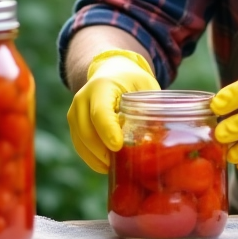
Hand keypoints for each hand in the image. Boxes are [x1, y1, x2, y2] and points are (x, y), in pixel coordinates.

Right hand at [67, 49, 159, 171]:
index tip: (117, 146)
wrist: (111, 71)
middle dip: (102, 152)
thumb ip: (152, 108)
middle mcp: (83, 98)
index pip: (100, 112)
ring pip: (81, 141)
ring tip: (116, 167)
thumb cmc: (132, 80)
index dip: (107, 131)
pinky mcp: (74, 123)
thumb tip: (163, 136)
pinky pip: (79, 145)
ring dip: (97, 158)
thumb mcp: (146, 86)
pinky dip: (92, 158)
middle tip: (122, 164)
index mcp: (102, 86)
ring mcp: (75, 111)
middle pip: (87, 131)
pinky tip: (106, 165)